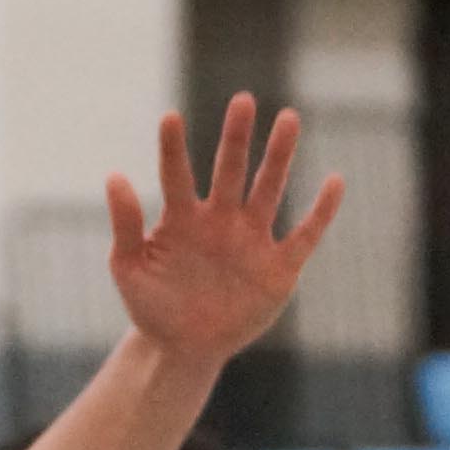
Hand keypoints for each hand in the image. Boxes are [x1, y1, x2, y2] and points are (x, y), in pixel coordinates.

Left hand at [109, 93, 343, 369]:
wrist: (182, 348)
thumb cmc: (152, 305)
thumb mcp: (129, 269)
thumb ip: (125, 224)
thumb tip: (114, 176)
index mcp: (183, 217)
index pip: (177, 175)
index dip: (173, 148)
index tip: (169, 118)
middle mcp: (221, 219)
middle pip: (231, 170)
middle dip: (236, 137)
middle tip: (243, 100)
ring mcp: (251, 240)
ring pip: (268, 190)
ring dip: (279, 156)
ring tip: (288, 118)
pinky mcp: (278, 268)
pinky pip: (304, 235)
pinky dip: (320, 212)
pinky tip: (335, 181)